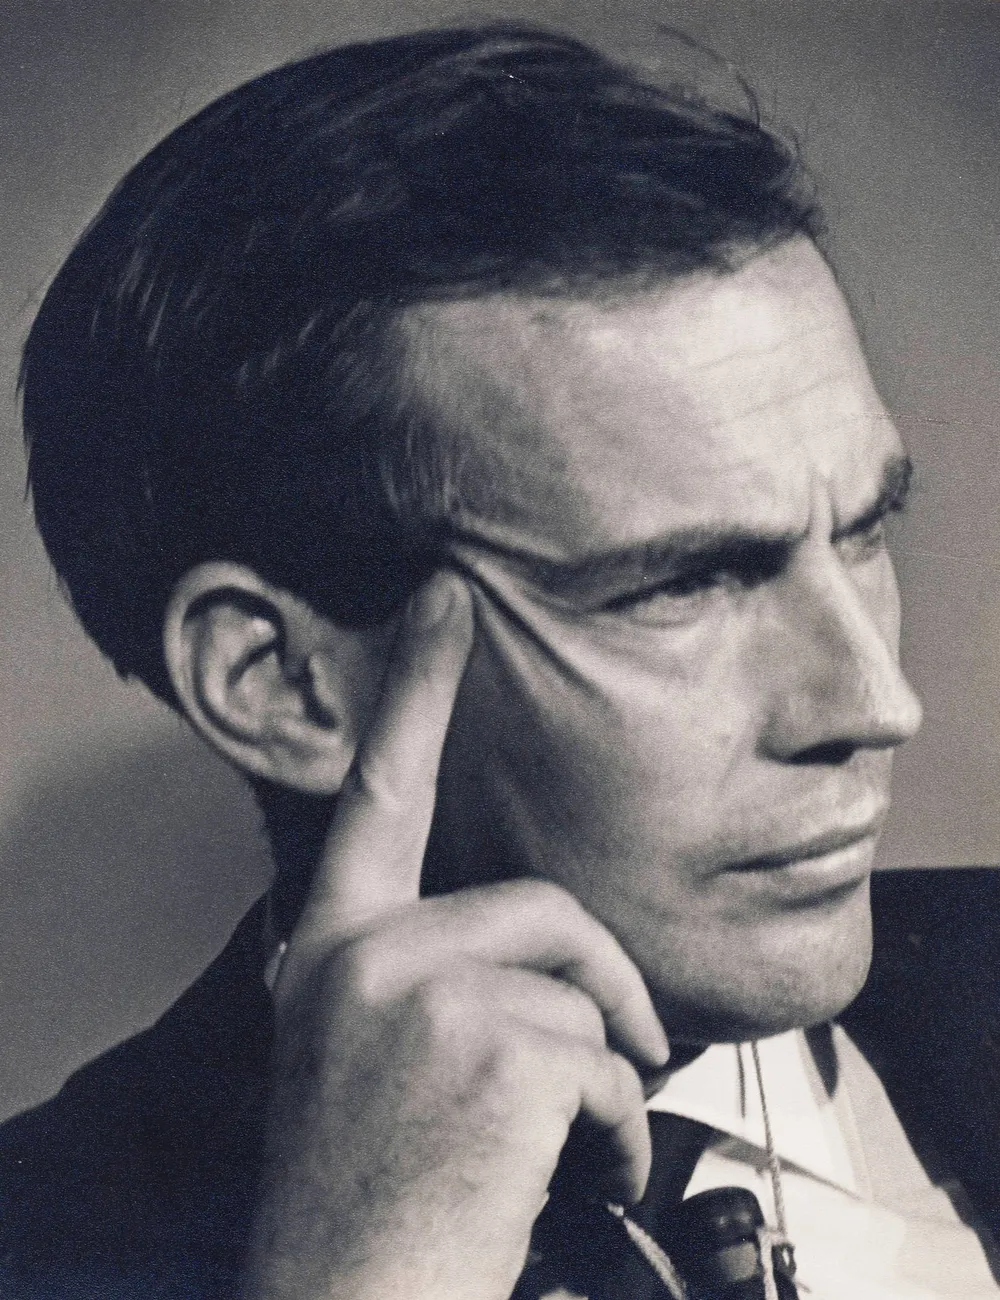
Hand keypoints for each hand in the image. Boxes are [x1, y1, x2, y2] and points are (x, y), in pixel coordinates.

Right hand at [241, 573, 668, 1299]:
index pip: (379, 790)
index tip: (444, 600)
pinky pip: (606, 1059)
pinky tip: (577, 1172)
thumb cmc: (365, 1186)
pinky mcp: (492, 1045)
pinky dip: (618, 1125)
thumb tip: (524, 952)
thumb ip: (416, 971)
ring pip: (581, 987)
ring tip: (573, 1138)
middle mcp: (365, 952)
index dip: (416, 686)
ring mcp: (423, 994)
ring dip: (606, 1073)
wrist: (343, 1298)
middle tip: (625, 1051)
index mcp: (331, 944)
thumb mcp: (360, 1050)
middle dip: (601, 985)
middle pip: (541, 909)